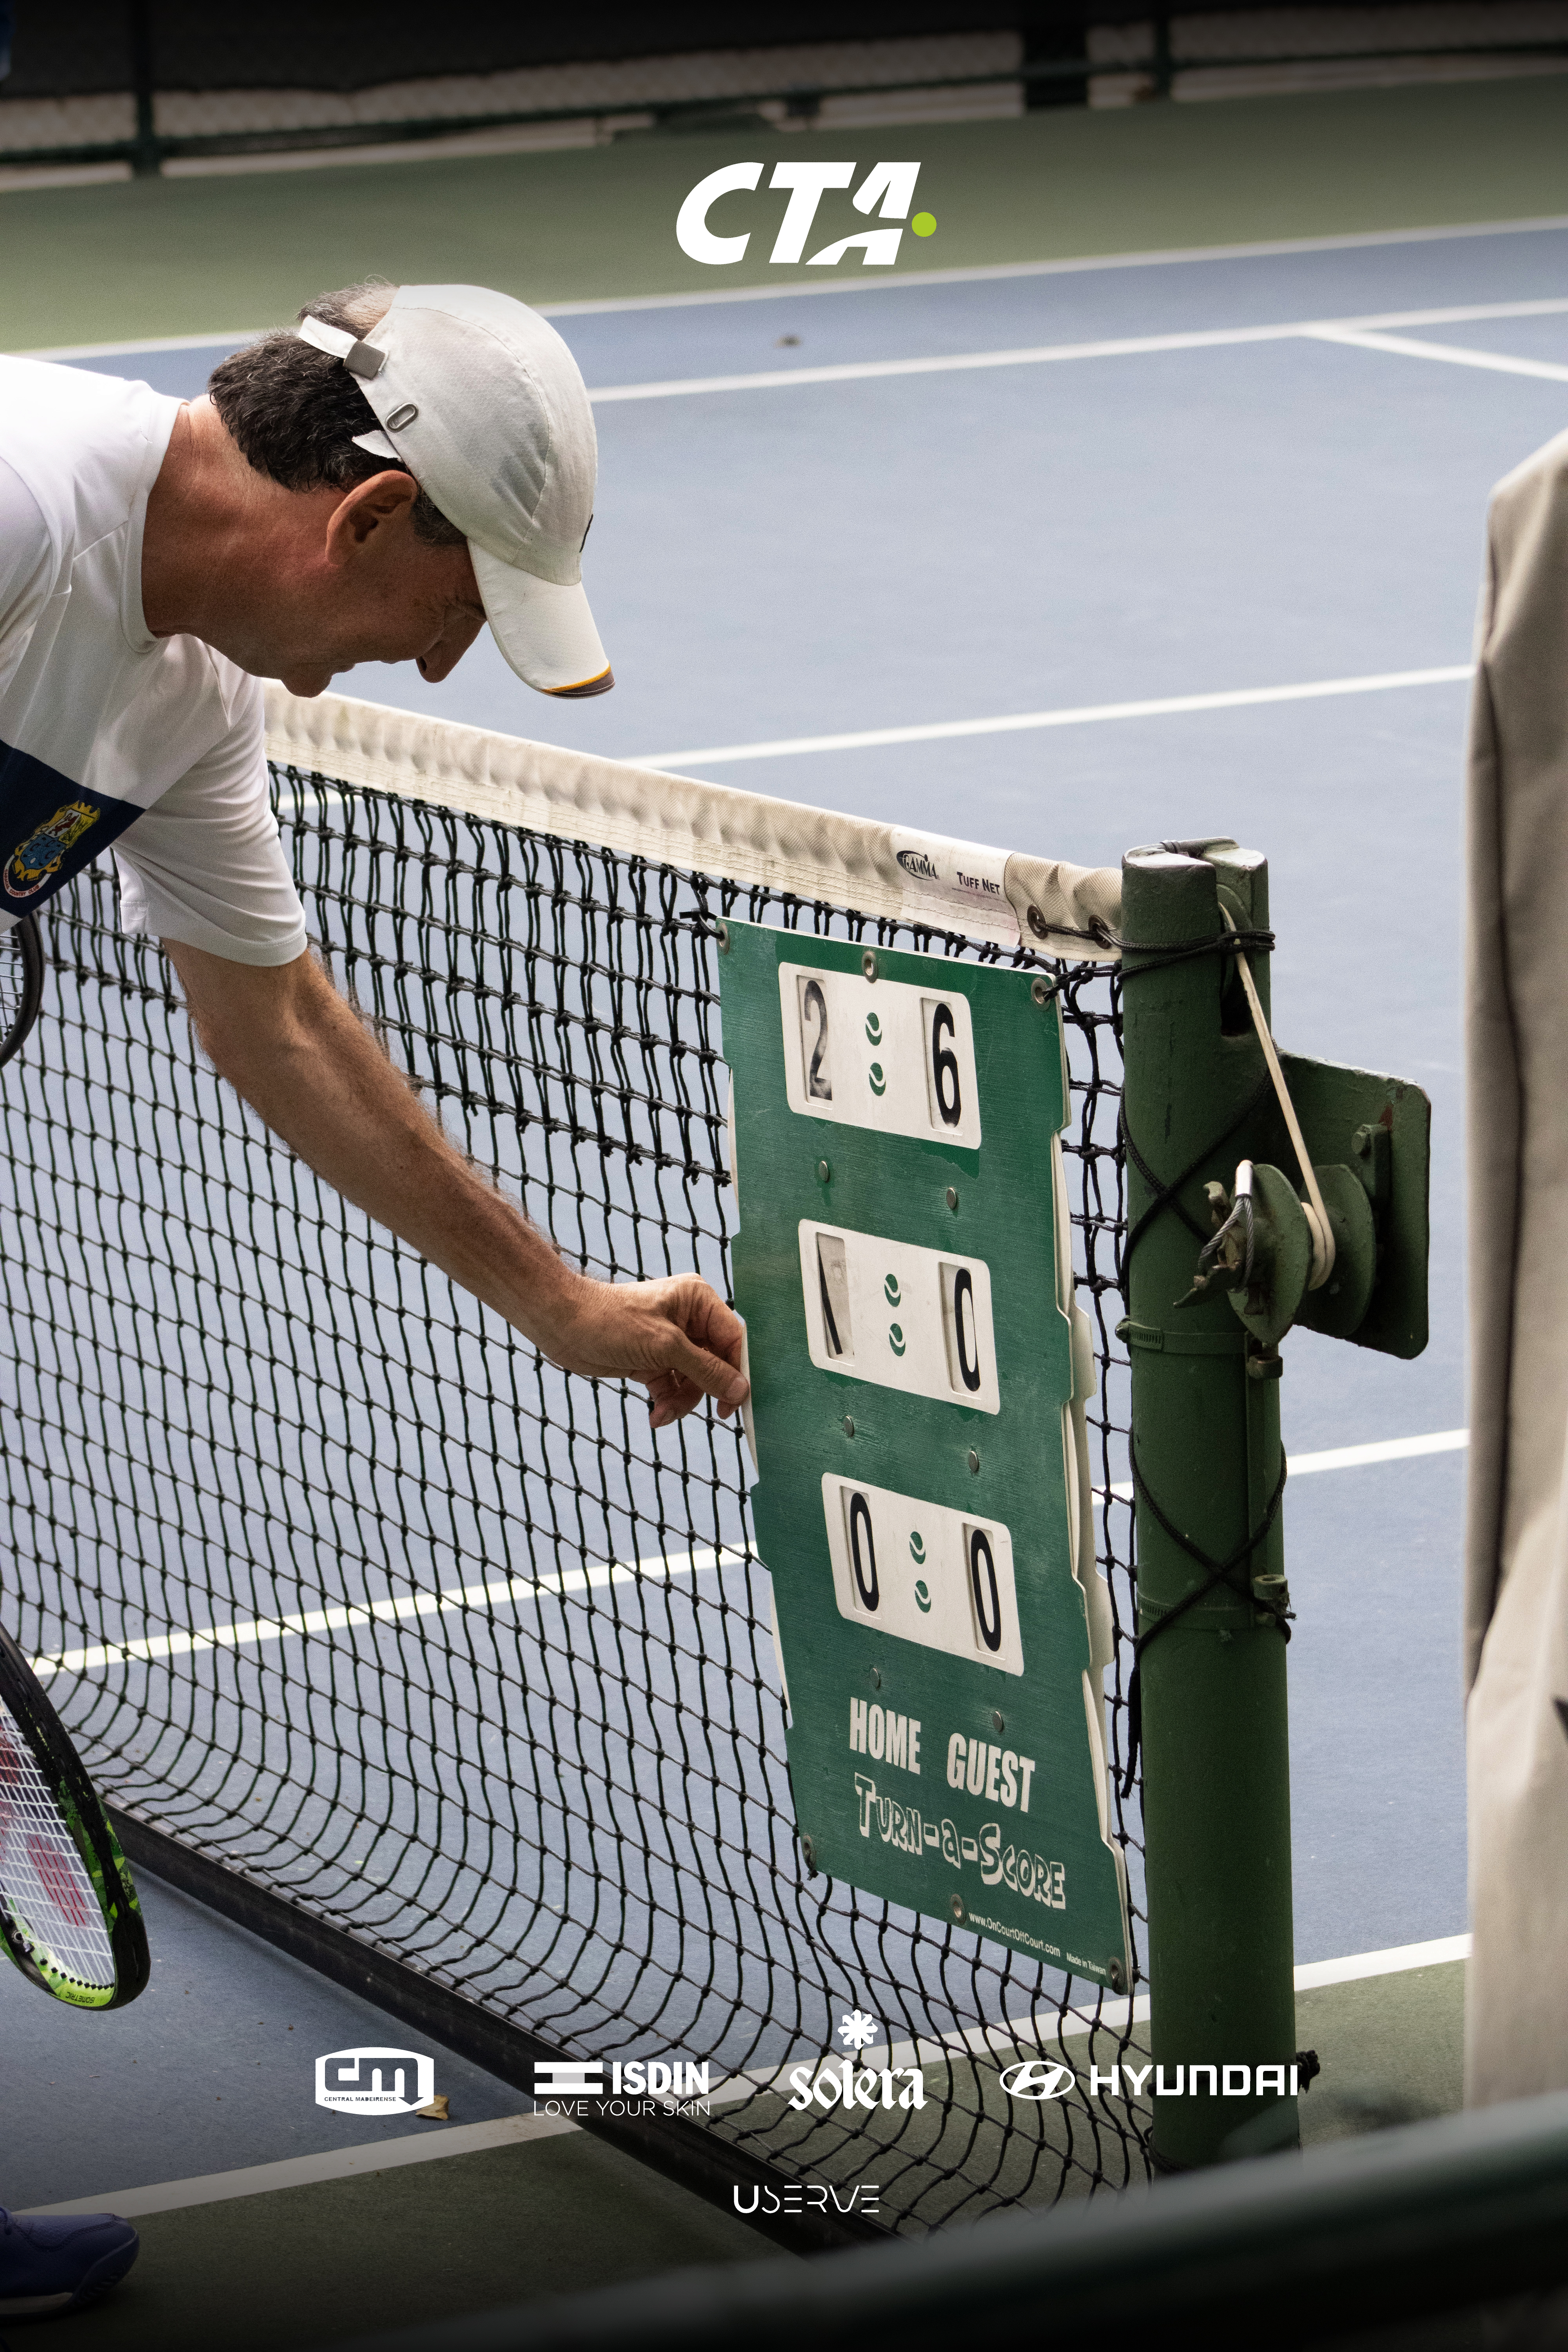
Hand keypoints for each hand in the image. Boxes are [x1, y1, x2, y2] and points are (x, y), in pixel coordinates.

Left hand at [548, 1272, 748, 1429]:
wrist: (561, 1325)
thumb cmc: (611, 1321)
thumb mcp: (665, 1347)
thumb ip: (706, 1370)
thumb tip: (740, 1390)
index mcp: (698, 1301)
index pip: (733, 1338)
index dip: (738, 1370)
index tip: (739, 1401)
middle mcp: (688, 1319)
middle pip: (716, 1363)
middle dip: (707, 1390)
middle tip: (715, 1416)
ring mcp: (670, 1342)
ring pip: (694, 1380)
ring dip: (683, 1401)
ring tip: (663, 1414)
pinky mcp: (652, 1361)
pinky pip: (673, 1387)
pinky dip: (667, 1403)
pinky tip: (656, 1416)